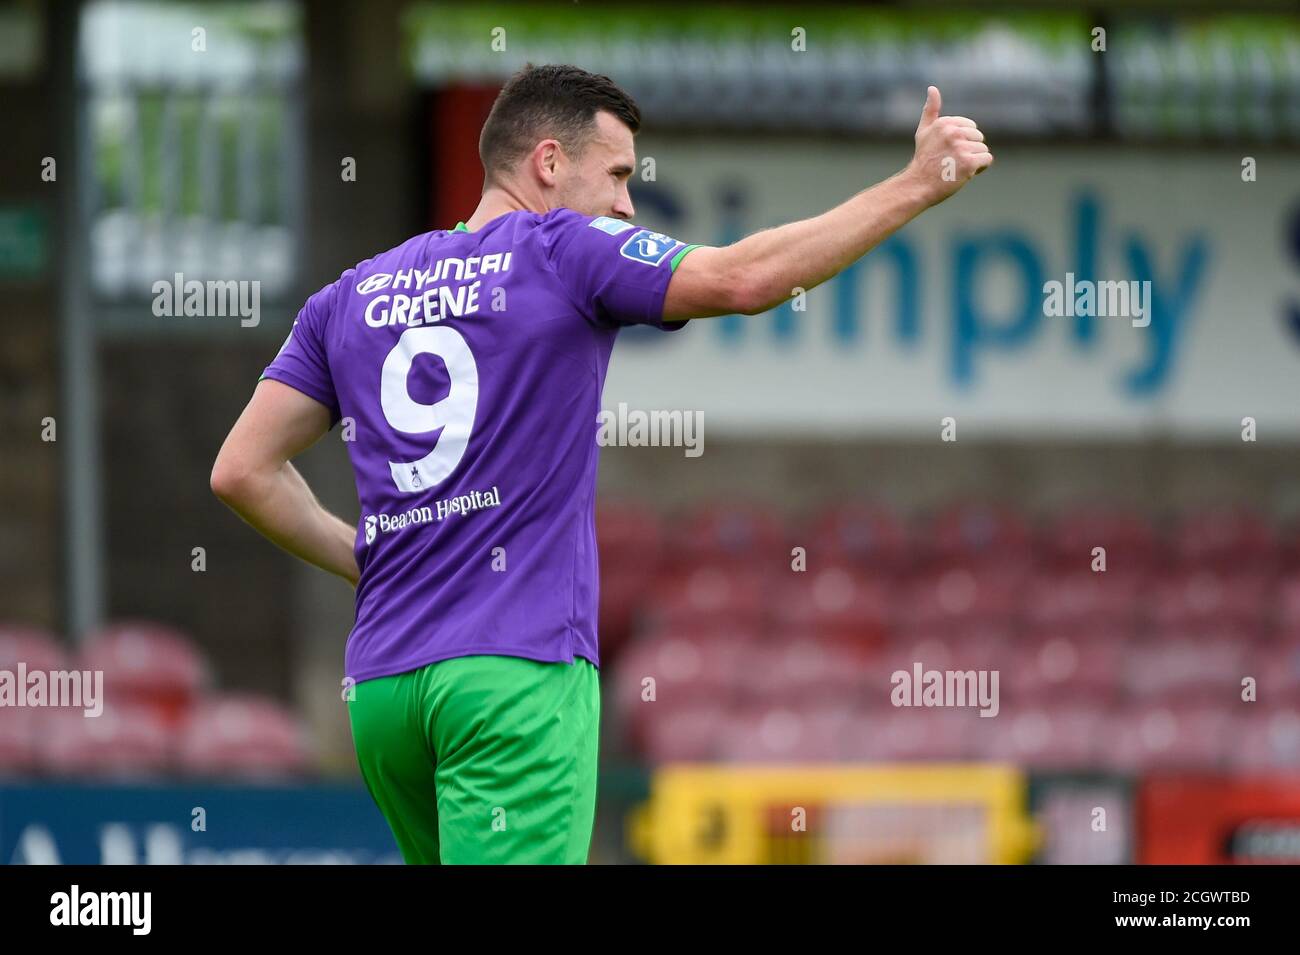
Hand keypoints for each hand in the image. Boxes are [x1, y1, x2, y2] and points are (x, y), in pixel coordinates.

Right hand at [904, 86, 992, 207]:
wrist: (918, 186)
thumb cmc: (923, 160)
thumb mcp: (924, 131)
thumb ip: (930, 110)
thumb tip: (932, 88)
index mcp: (945, 123)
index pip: (971, 127)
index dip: (963, 141)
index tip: (947, 152)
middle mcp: (953, 133)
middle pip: (978, 138)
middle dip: (969, 151)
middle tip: (951, 162)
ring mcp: (961, 148)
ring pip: (983, 150)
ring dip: (973, 161)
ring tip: (955, 168)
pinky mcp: (969, 162)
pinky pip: (987, 160)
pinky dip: (979, 169)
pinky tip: (964, 173)